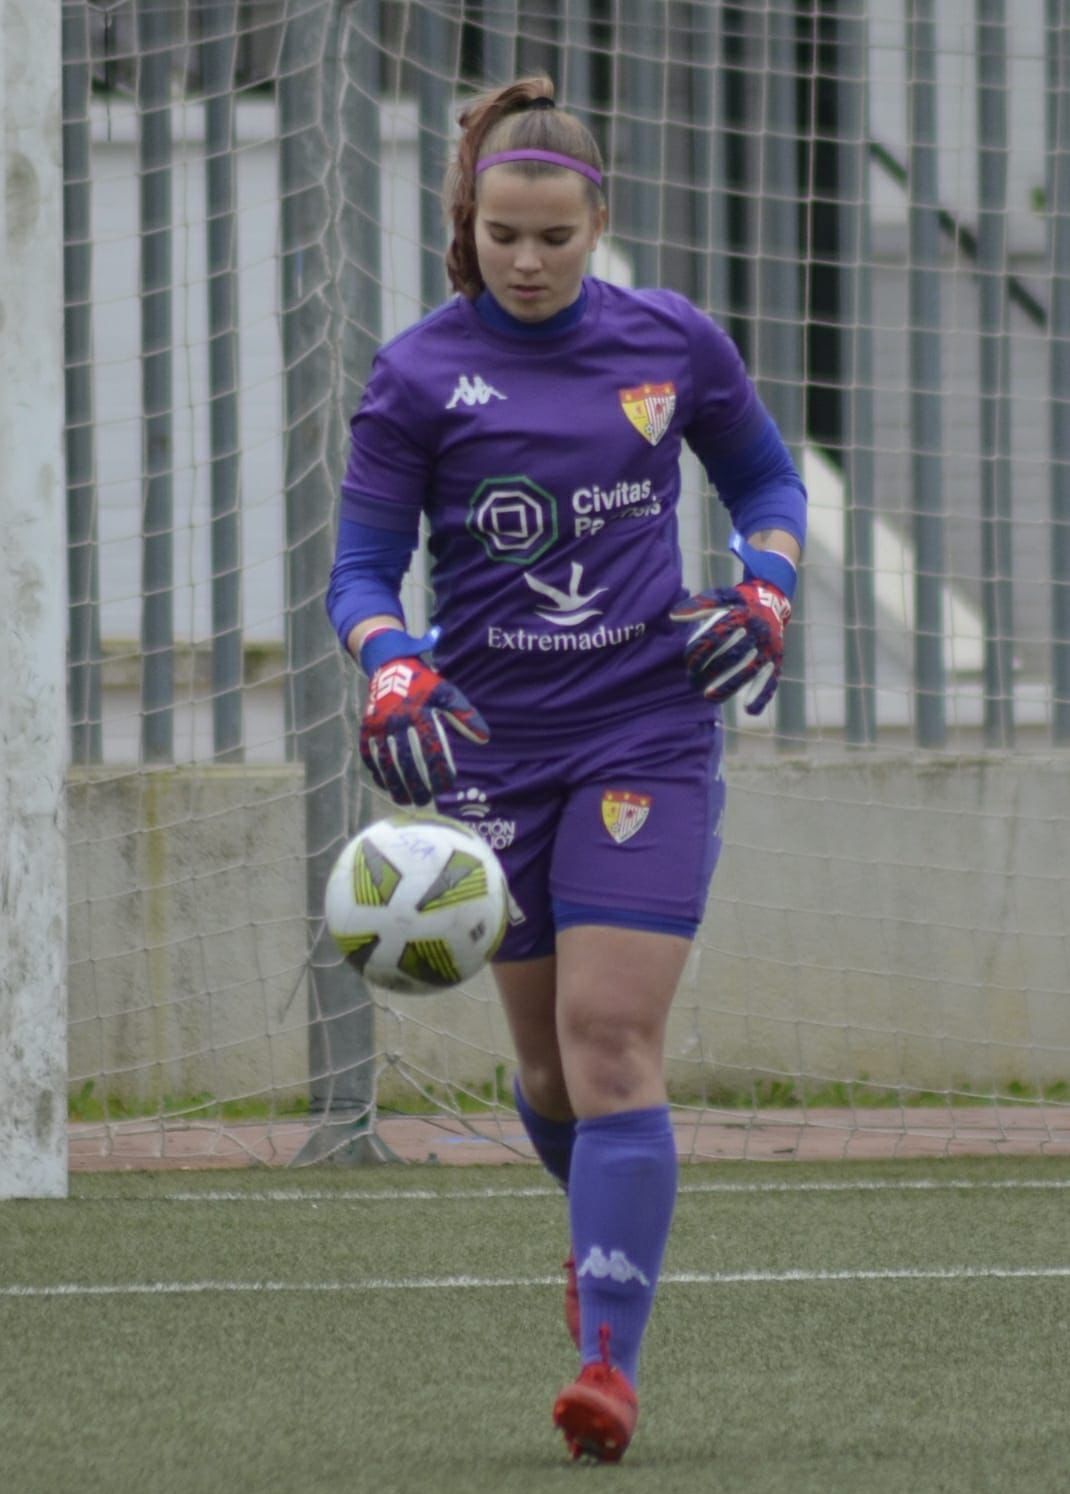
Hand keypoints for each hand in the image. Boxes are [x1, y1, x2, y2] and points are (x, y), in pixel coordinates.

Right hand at [360, 656, 489, 805]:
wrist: (391, 668)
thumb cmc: (425, 685)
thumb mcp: (448, 693)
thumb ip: (465, 716)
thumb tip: (484, 738)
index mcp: (419, 712)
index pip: (431, 748)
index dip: (439, 769)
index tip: (446, 786)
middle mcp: (397, 721)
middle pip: (406, 760)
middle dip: (415, 783)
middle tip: (424, 801)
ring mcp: (378, 725)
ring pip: (385, 761)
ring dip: (394, 784)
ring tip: (404, 801)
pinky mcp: (366, 728)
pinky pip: (369, 754)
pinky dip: (376, 772)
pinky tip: (385, 786)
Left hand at [670, 580, 790, 714]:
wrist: (771, 600)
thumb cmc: (738, 602)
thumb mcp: (720, 597)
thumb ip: (698, 606)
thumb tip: (673, 616)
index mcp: (741, 615)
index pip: (717, 636)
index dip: (700, 652)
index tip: (688, 664)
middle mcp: (757, 631)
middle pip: (731, 656)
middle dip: (710, 672)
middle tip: (693, 683)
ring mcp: (768, 647)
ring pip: (749, 670)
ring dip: (730, 686)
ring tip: (710, 697)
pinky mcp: (777, 659)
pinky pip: (771, 679)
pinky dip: (762, 695)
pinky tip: (749, 710)